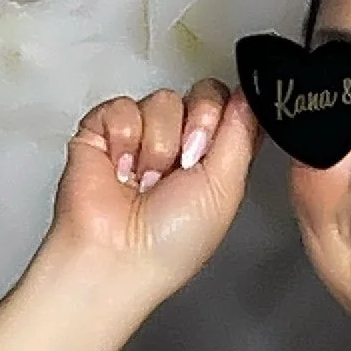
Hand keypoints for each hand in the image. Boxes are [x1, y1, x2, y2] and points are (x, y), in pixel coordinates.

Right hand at [50, 77, 258, 297]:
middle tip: (182, 166)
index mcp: (212, 159)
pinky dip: (124, 140)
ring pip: (164, 100)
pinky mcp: (102, 131)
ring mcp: (141, 136)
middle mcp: (179, 144)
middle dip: (196, 127)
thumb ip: (243, 134)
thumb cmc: (172, 242)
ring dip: (159, 145)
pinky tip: (121, 171)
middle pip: (202, 94)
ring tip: (146, 181)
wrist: (118, 255)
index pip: (231, 106)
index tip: (216, 146)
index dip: (229, 115)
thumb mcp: (227, 187)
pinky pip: (122, 107)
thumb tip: (248, 95)